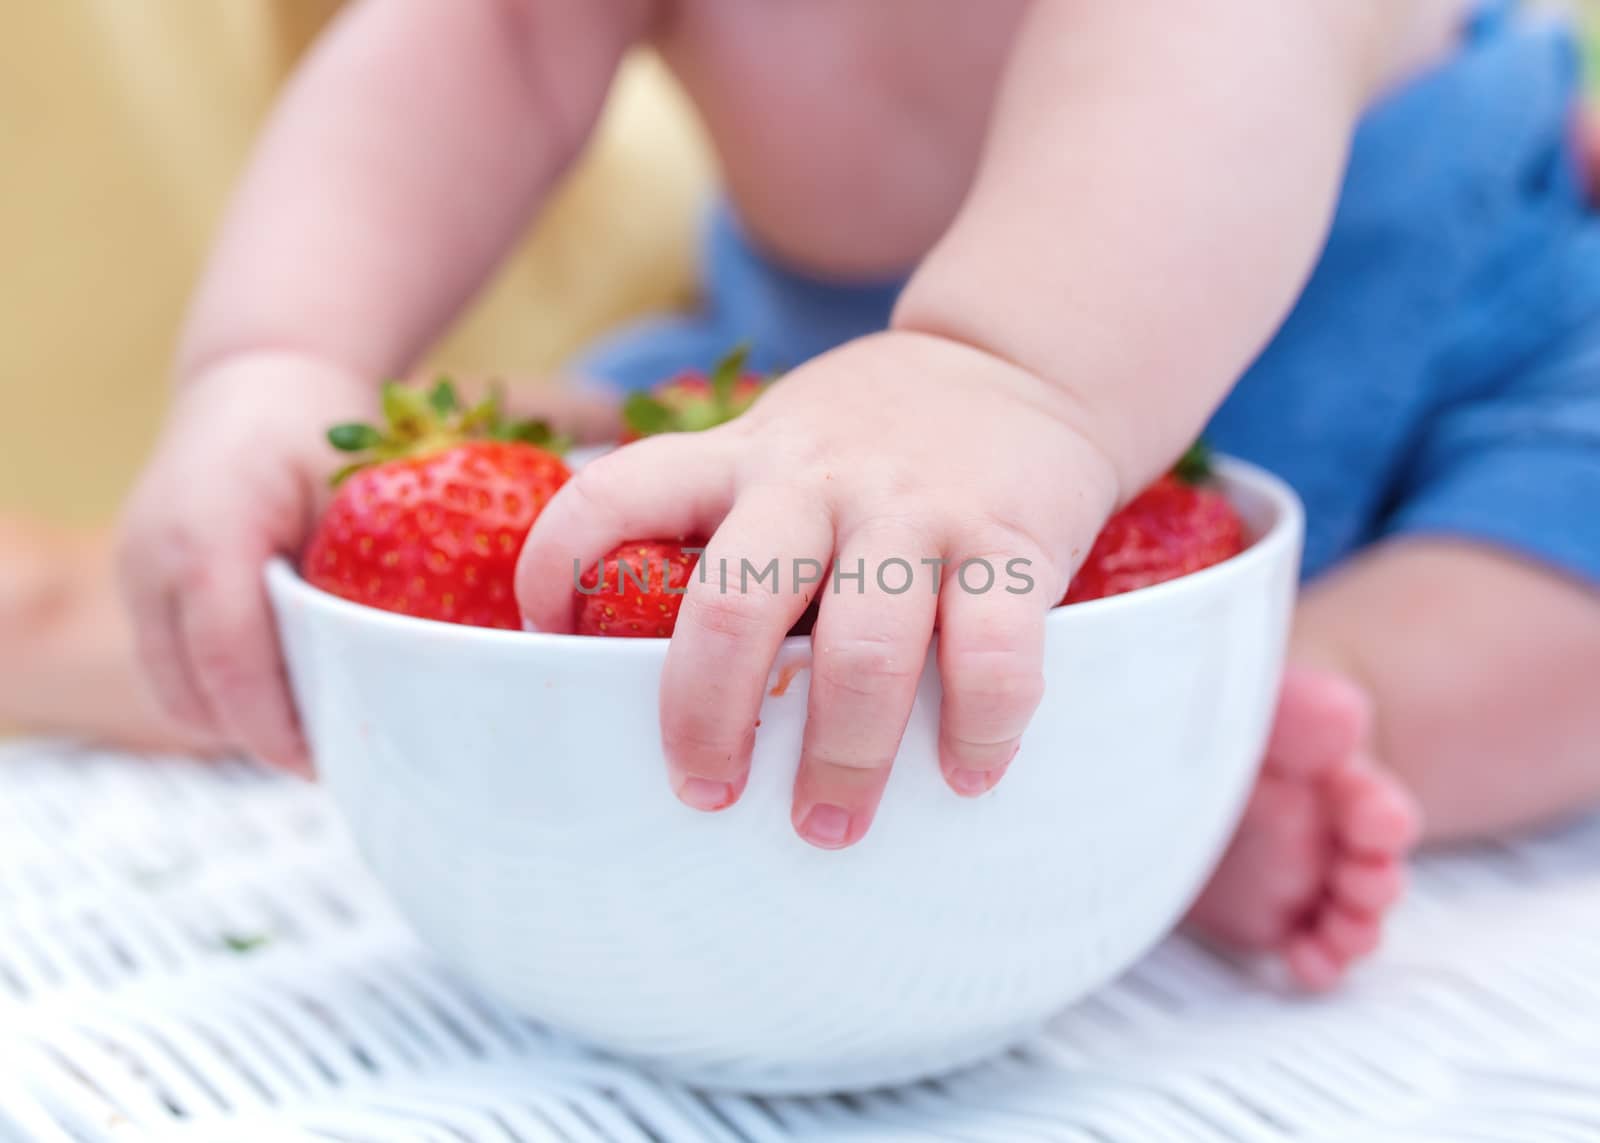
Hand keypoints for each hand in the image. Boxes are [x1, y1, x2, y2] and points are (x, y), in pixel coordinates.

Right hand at [117, 355, 622, 771]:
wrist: (254, 376)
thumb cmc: (322, 425)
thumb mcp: (373, 484)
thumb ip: (406, 556)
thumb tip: (484, 635)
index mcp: (213, 529)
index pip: (232, 655)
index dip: (277, 722)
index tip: (328, 761)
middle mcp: (154, 554)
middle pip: (196, 691)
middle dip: (262, 737)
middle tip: (335, 760)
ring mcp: (134, 570)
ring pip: (175, 692)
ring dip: (239, 724)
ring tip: (314, 736)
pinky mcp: (135, 582)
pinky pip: (170, 669)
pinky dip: (220, 696)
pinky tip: (281, 697)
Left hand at [518, 331, 1120, 847]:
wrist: (1022, 364)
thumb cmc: (878, 439)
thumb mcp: (783, 447)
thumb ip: (729, 523)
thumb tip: (653, 659)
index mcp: (742, 458)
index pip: (615, 493)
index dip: (558, 567)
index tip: (549, 636)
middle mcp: (818, 481)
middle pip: (732, 606)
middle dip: (709, 719)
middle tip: (706, 794)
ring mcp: (916, 512)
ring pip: (863, 650)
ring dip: (842, 758)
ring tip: (830, 824)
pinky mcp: (1011, 543)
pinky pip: (993, 656)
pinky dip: (978, 730)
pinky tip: (967, 771)